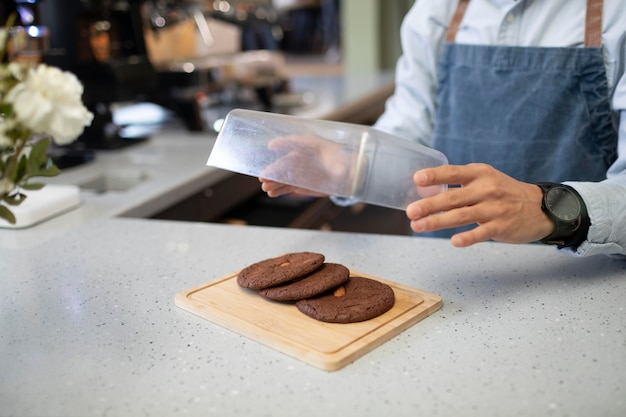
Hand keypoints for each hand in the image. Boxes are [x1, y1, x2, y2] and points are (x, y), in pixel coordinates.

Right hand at [259, 134, 353, 197]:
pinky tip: (272, 193)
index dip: (283, 143)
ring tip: (265, 187)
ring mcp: (299, 172)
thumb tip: (341, 172)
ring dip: (273, 182)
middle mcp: (302, 158)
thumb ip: (340, 167)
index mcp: (310, 146)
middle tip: (263, 176)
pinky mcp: (300, 184)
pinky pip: (287, 186)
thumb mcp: (344, 163)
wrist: (347, 176)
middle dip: (274, 170)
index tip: (272, 146)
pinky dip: (279, 190)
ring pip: (283, 177)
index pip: (295, 142)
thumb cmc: (343, 163)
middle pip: (285, 163)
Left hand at [406, 163, 553, 246]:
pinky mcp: (501, 227)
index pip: (453, 172)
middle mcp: (486, 189)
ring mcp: (494, 208)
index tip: (417, 179)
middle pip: (453, 198)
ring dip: (437, 222)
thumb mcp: (485, 179)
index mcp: (479, 173)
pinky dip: (467, 238)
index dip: (435, 176)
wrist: (540, 207)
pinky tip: (454, 241)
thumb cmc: (503, 192)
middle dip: (429, 205)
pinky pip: (481, 233)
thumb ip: (459, 184)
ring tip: (418, 226)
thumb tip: (425, 192)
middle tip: (410, 211)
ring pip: (461, 216)